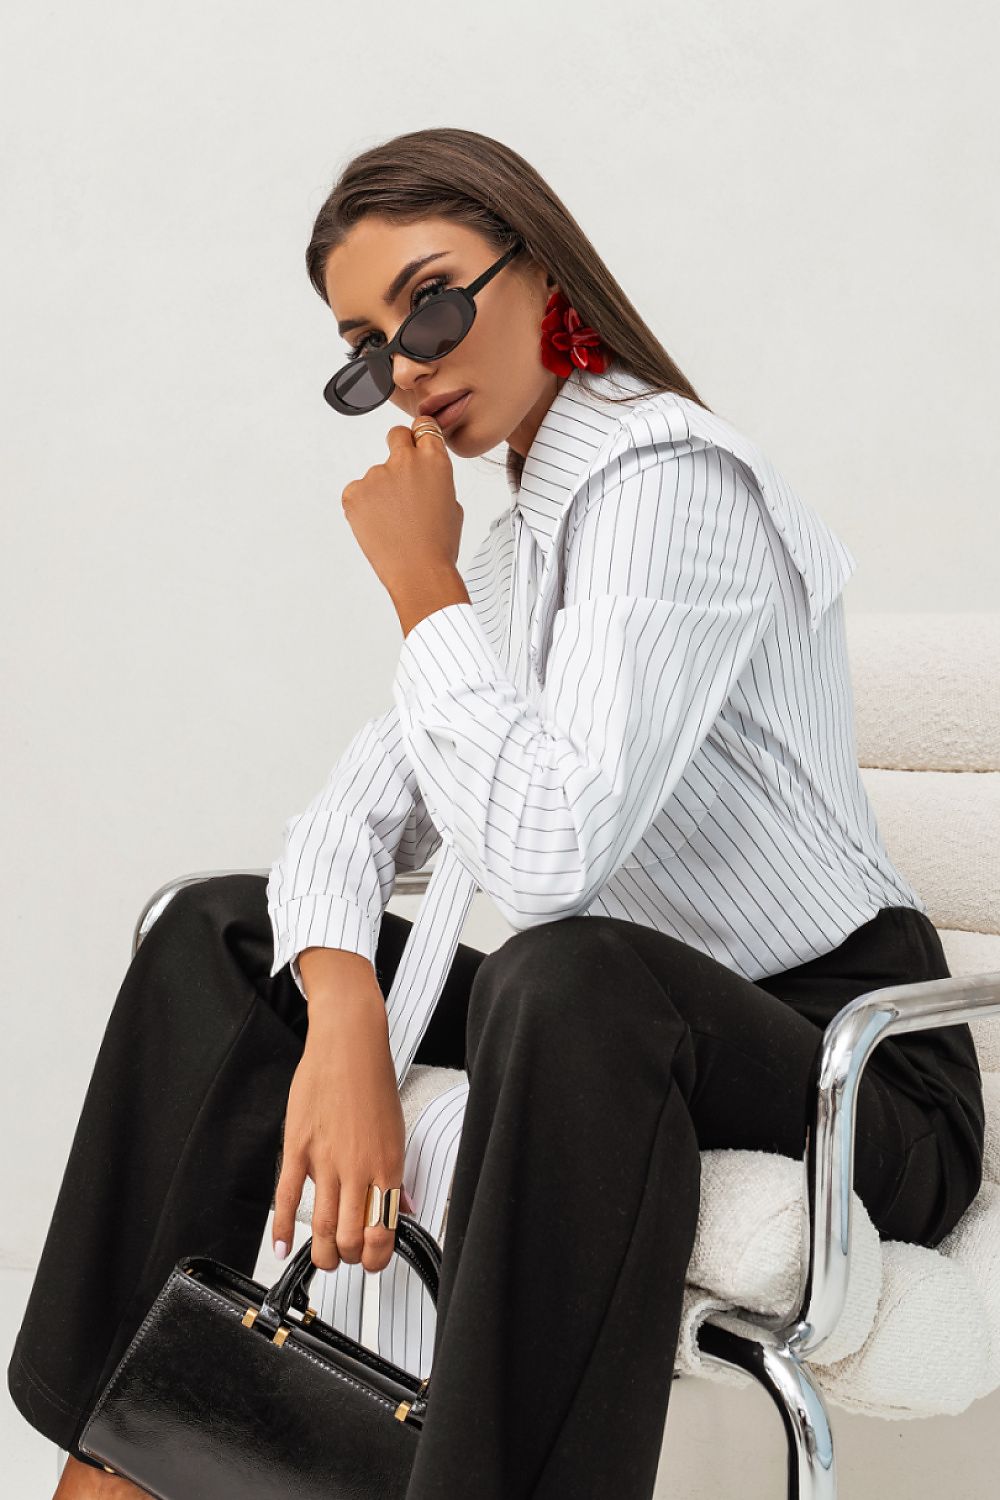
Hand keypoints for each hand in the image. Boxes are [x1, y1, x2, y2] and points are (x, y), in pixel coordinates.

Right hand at [271, 992, 413, 1273]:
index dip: (377, 1257)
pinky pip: (288, 1196)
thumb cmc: (372, 1081)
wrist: (349, 1044)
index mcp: (387, 1165)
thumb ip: (397, 1174)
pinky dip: (284, 1228)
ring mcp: (326, 1159)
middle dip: (349, 1258)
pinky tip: (283, 1247)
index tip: (373, 1261)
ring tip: (324, 1259)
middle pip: (351, 1236)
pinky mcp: (298, 1147)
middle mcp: (358, 1167)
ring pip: (323, 1225)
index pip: (384, 1229)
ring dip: (324, 1253)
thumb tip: (405, 1205)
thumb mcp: (396, 1129)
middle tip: (347, 1257)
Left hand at [341, 419, 462, 599]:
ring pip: (376, 475)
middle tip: (400, 480)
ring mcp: (376, 475)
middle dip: (398, 449)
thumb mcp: (452, 505)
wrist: (420, 573)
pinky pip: (357, 493)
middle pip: (395, 435)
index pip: (424, 427)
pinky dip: (364, 507)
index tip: (417, 446)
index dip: (420, 438)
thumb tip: (423, 479)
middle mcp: (405, 460)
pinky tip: (378, 527)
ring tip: (394, 523)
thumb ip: (436, 481)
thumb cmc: (440, 545)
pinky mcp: (354, 492)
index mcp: (434, 460)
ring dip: (381, 492)